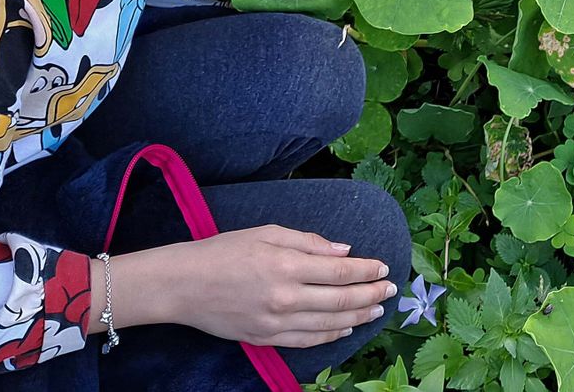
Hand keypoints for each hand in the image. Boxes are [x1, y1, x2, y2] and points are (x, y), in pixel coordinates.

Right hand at [158, 225, 394, 348]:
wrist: (183, 284)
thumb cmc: (224, 251)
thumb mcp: (267, 232)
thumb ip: (309, 242)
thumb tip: (344, 251)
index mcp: (286, 265)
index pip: (339, 271)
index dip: (366, 270)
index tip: (383, 266)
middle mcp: (285, 297)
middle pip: (341, 299)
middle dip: (371, 293)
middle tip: (390, 289)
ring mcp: (276, 322)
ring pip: (329, 322)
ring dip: (358, 315)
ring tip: (377, 308)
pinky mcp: (265, 338)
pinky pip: (308, 340)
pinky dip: (332, 335)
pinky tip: (347, 327)